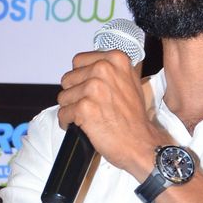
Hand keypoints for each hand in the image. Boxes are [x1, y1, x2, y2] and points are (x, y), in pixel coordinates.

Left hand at [57, 49, 166, 178]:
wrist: (140, 142)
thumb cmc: (135, 118)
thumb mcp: (130, 82)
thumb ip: (110, 71)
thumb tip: (88, 69)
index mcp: (115, 59)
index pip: (79, 61)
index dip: (80, 77)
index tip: (86, 88)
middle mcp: (104, 70)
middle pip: (69, 78)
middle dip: (74, 94)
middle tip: (88, 106)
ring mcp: (93, 88)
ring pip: (64, 96)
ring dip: (71, 109)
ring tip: (86, 117)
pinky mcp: (84, 107)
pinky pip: (63, 113)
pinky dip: (68, 122)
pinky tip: (80, 126)